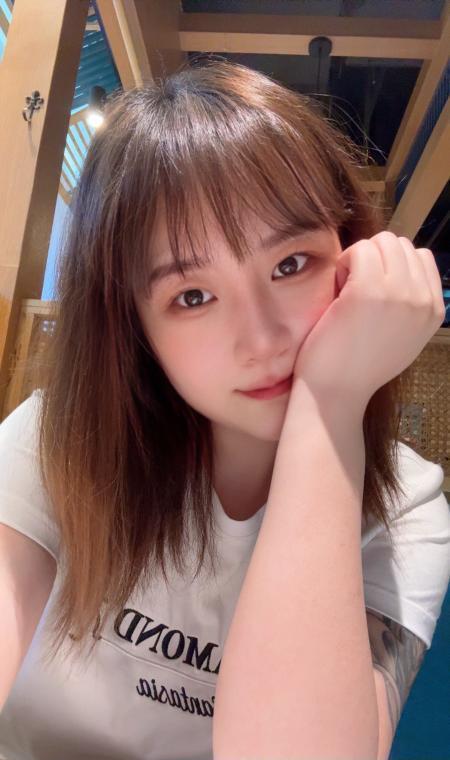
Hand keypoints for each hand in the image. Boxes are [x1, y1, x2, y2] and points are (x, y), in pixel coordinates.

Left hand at [291, 231, 444, 409]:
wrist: (336, 393)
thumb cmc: (358, 366)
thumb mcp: (403, 336)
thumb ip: (410, 305)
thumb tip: (401, 269)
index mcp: (434, 311)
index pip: (421, 256)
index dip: (391, 266)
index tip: (372, 292)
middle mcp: (422, 300)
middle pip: (400, 244)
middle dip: (374, 259)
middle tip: (354, 291)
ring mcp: (398, 294)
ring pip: (382, 241)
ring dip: (359, 259)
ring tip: (346, 291)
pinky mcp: (368, 291)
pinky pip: (359, 250)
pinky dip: (343, 263)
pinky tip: (337, 292)